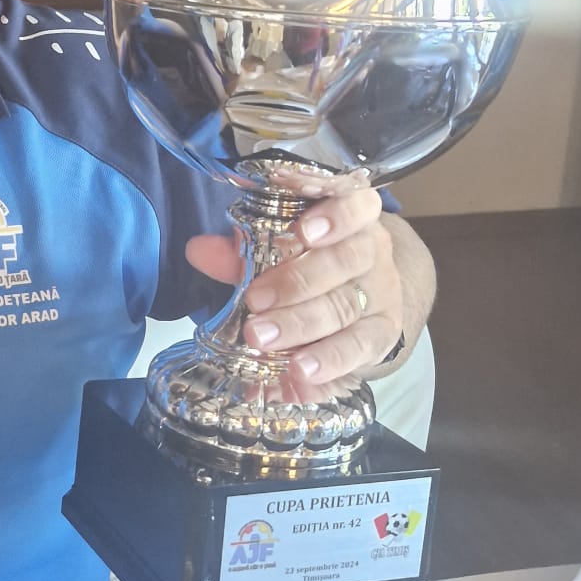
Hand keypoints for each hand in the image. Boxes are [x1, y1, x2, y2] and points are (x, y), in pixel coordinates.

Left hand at [185, 186, 402, 397]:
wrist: (361, 301)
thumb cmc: (311, 264)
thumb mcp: (276, 251)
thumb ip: (240, 250)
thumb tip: (198, 250)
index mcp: (351, 218)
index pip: (356, 205)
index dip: (335, 216)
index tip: (303, 232)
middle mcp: (372, 252)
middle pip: (345, 261)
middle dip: (297, 282)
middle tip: (255, 301)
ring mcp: (381, 294)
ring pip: (347, 306)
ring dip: (302, 326)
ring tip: (263, 341)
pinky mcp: (383, 334)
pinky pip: (359, 348)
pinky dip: (328, 362)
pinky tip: (300, 375)